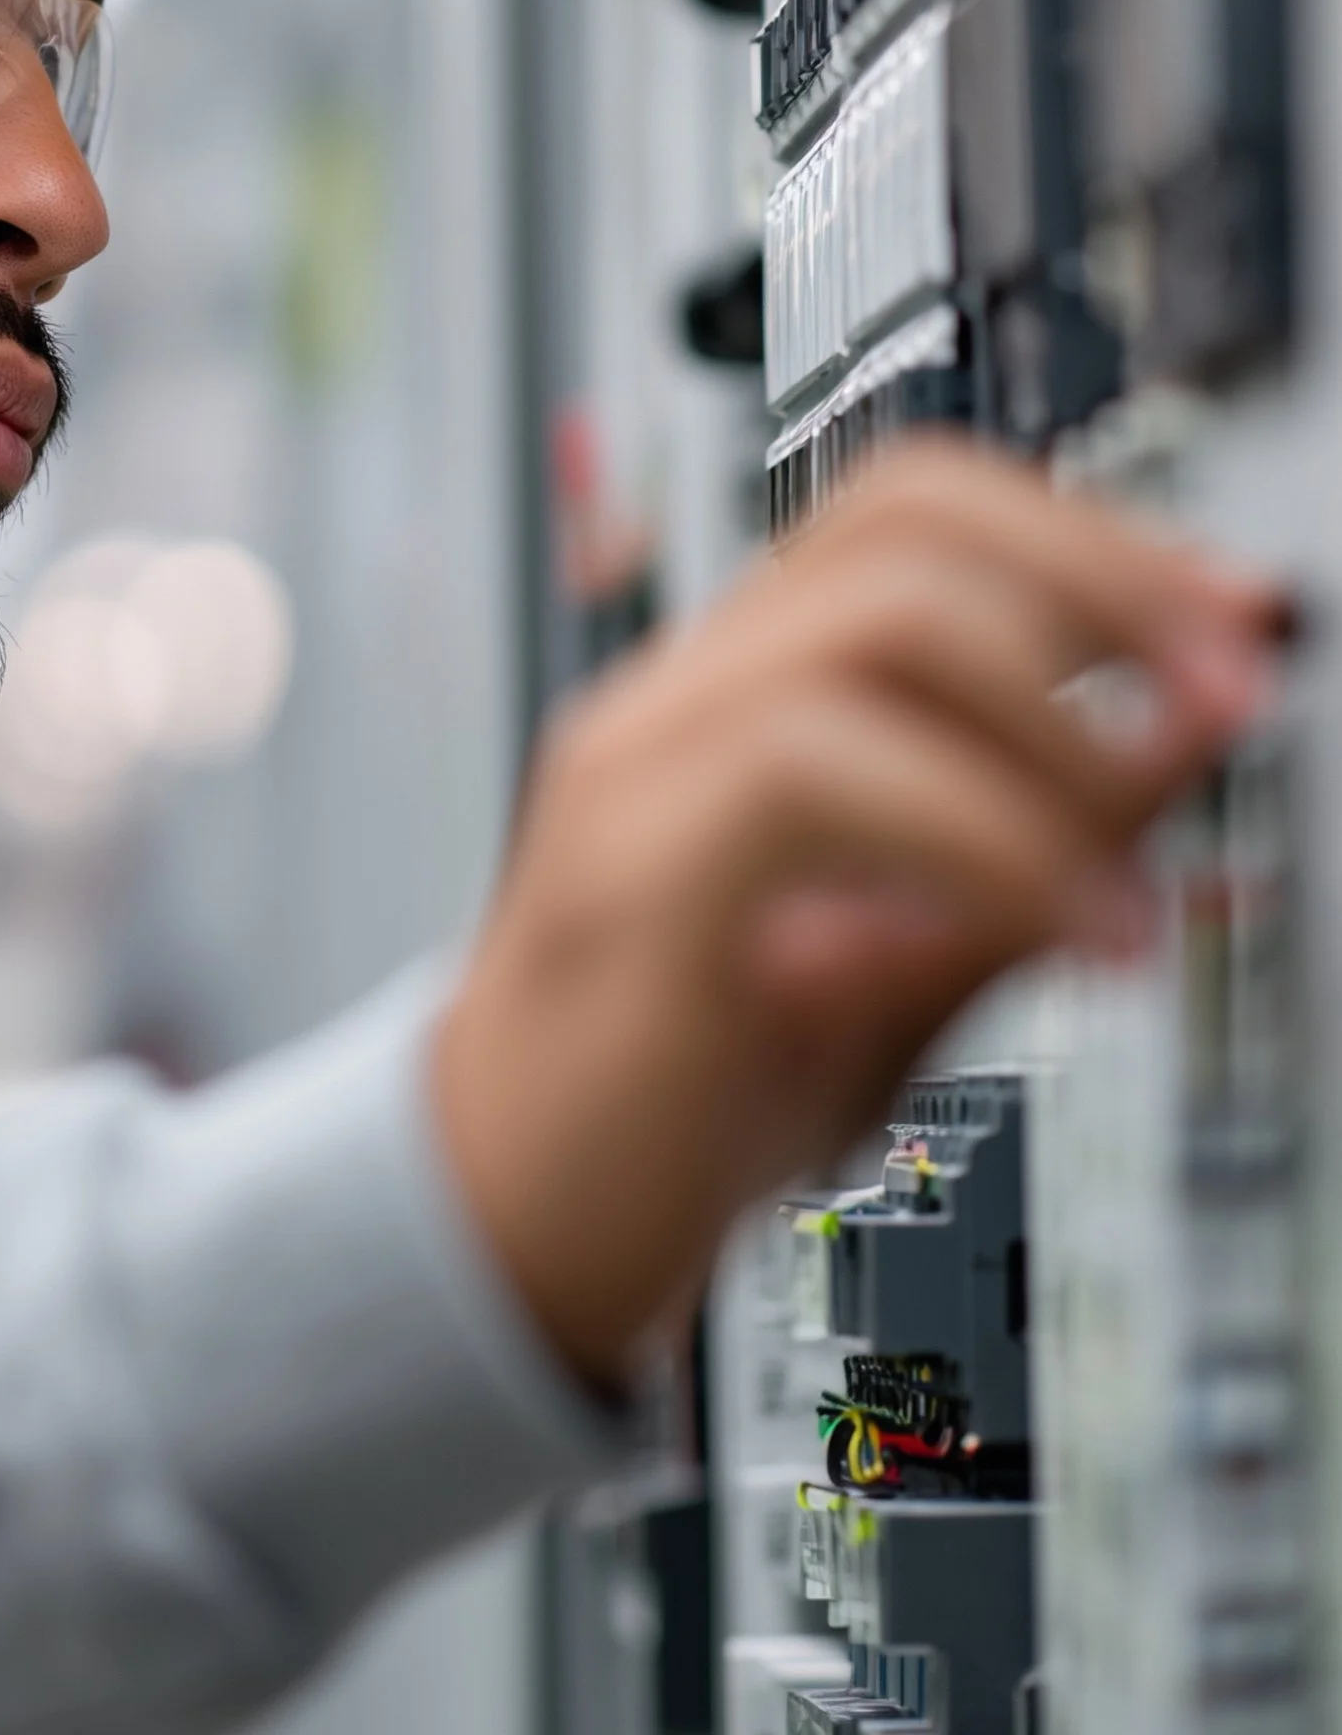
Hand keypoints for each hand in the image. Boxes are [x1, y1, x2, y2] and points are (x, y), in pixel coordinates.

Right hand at [428, 439, 1284, 1391]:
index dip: (1090, 537)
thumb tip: (1192, 732)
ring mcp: (636, 776)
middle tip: (1234, 698)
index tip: (1229, 620)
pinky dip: (985, 845)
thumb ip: (1036, 841)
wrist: (502, 1224)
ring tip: (1139, 877)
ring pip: (866, 633)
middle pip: (897, 531)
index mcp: (736, 690)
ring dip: (1056, 732)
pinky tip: (1073, 936)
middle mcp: (675, 699)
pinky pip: (814, 779)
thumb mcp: (909, 957)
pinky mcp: (627, 881)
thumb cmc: (686, 1092)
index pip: (910, 510)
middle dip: (1105, 594)